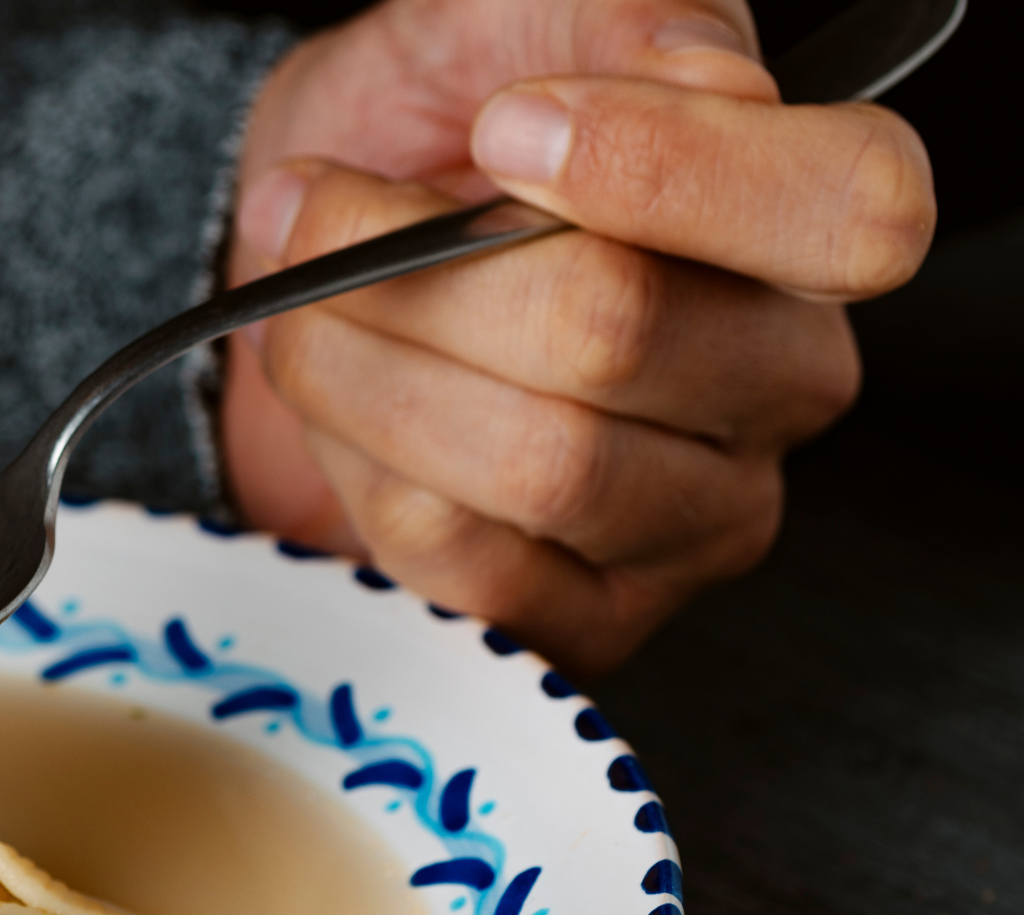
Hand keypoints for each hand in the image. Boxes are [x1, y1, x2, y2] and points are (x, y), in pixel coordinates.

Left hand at [222, 0, 934, 676]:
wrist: (301, 271)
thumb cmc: (416, 146)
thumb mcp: (498, 25)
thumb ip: (613, 19)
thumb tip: (705, 75)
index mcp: (801, 223)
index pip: (848, 213)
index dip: (662, 169)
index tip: (505, 126)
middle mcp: (776, 381)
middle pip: (624, 334)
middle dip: (417, 265)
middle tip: (315, 211)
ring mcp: (694, 519)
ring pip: (539, 462)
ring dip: (365, 370)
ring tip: (306, 308)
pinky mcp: (588, 619)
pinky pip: (466, 563)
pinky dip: (362, 470)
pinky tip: (349, 412)